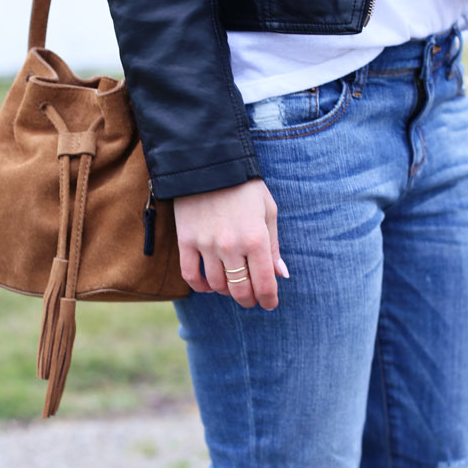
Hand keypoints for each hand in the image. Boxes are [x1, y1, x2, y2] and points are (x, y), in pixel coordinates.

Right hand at [173, 179, 289, 310]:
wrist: (209, 163)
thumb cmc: (245, 186)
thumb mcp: (268, 211)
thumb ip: (274, 246)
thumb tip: (281, 275)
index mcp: (256, 238)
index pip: (264, 283)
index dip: (269, 299)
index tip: (270, 304)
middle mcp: (231, 246)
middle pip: (240, 290)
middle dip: (249, 300)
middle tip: (252, 300)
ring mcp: (206, 245)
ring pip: (217, 285)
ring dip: (227, 291)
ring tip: (233, 285)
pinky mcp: (186, 241)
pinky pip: (191, 276)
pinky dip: (201, 286)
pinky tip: (209, 285)